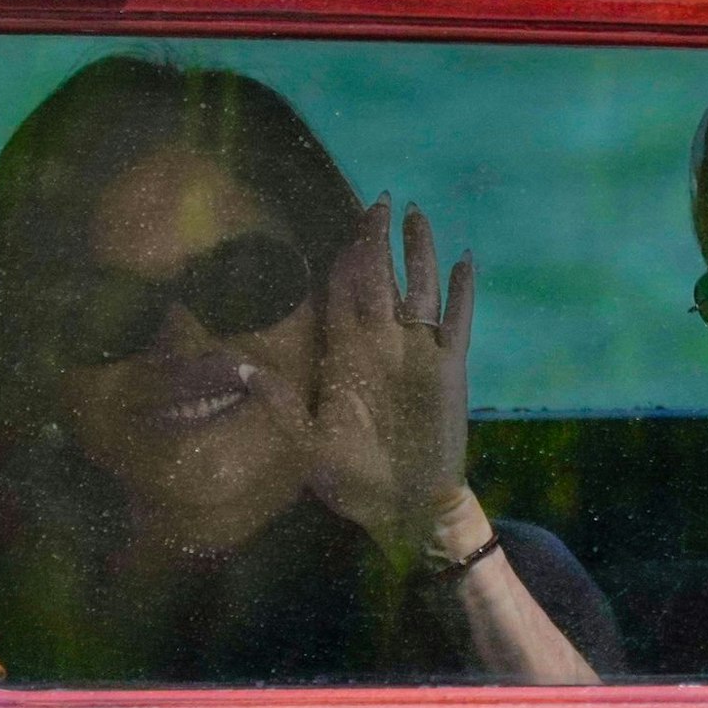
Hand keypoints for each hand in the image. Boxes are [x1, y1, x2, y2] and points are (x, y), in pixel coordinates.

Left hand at [256, 195, 473, 558]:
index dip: (343, 255)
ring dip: (419, 252)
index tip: (342, 223)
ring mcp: (417, 353)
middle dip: (378, 238)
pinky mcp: (448, 368)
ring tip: (417, 216)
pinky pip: (457, 321)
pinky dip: (461, 291)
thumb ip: (281, 405)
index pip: (342, 290)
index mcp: (346, 355)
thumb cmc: (352, 481)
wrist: (405, 507)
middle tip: (380, 200)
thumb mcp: (306, 445)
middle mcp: (381, 344)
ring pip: (418, 288)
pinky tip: (465, 261)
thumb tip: (242, 369)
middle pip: (380, 277)